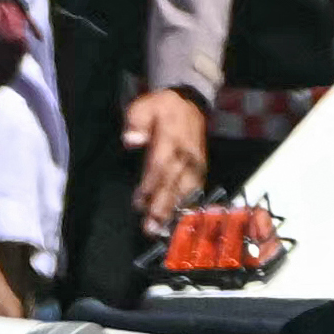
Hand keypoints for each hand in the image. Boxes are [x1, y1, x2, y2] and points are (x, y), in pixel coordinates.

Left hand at [126, 89, 208, 227]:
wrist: (188, 103)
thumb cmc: (160, 108)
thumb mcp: (144, 106)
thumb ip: (137, 122)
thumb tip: (132, 141)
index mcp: (172, 138)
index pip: (160, 165)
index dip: (149, 186)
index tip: (138, 203)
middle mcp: (187, 153)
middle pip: (174, 182)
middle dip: (162, 207)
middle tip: (150, 228)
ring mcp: (196, 162)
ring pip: (186, 190)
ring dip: (173, 210)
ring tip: (160, 229)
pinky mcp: (201, 168)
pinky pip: (196, 189)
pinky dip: (187, 205)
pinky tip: (177, 221)